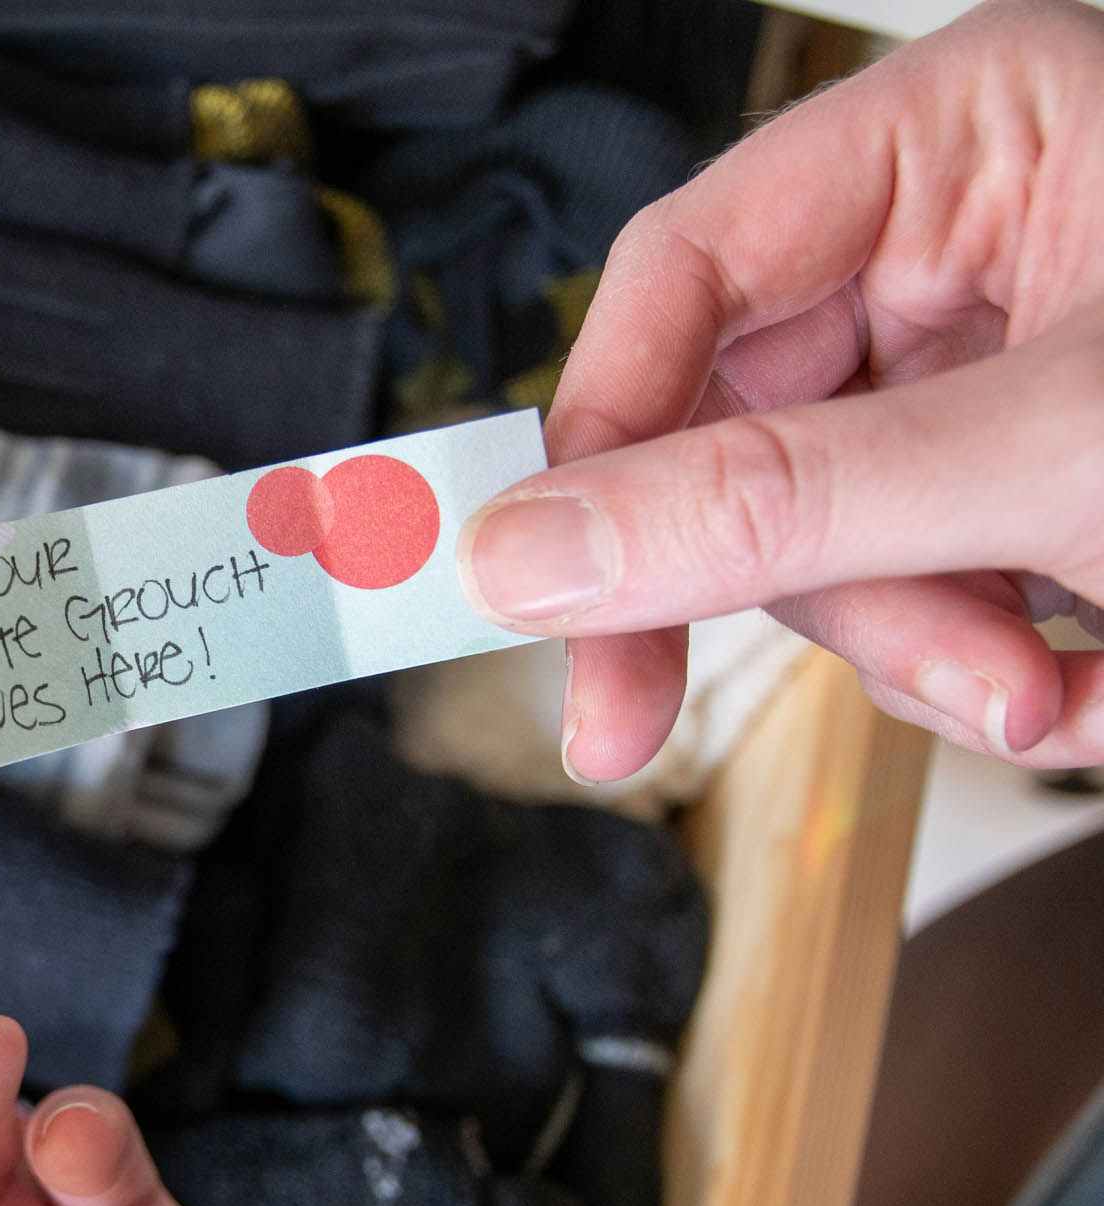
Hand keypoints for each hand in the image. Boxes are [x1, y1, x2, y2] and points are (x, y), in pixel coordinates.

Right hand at [454, 0, 1103, 778]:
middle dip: (820, 586)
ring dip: (927, 640)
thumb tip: (536, 552)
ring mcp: (1013, 345)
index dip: (601, 442)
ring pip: (843, 521)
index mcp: (971, 130)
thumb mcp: (1062, 453)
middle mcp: (976, 227)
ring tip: (1054, 691)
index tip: (549, 596)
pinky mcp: (1053, 453)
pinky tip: (1095, 668)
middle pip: (753, 423)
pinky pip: (938, 561)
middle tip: (843, 696)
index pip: (686, 274)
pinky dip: (995, 645)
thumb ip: (782, 505)